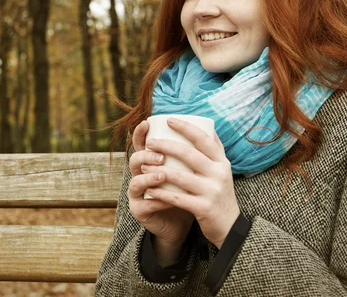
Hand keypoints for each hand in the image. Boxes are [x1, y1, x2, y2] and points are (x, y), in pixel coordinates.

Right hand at [127, 120, 194, 264]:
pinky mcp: (140, 211)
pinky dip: (156, 200)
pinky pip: (145, 204)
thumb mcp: (190, 171)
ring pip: (136, 182)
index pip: (141, 143)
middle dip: (147, 155)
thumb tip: (212, 128)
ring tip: (162, 174)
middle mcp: (140, 175)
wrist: (183, 223)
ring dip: (149, 177)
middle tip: (161, 156)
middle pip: (135, 159)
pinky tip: (166, 199)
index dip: (141, 132)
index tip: (148, 122)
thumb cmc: (187, 192)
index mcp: (151, 162)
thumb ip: (194, 152)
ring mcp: (138, 194)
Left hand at [141, 117, 239, 248]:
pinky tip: (149, 189)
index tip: (169, 119)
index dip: (186, 127)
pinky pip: (177, 198)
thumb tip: (208, 125)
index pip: (204, 138)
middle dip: (166, 146)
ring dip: (158, 170)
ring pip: (180, 176)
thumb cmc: (220, 194)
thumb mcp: (223, 171)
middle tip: (150, 143)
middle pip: (189, 154)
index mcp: (222, 162)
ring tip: (143, 166)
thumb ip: (215, 151)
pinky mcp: (204, 208)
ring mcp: (212, 191)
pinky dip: (161, 193)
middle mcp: (219, 174)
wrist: (230, 227)